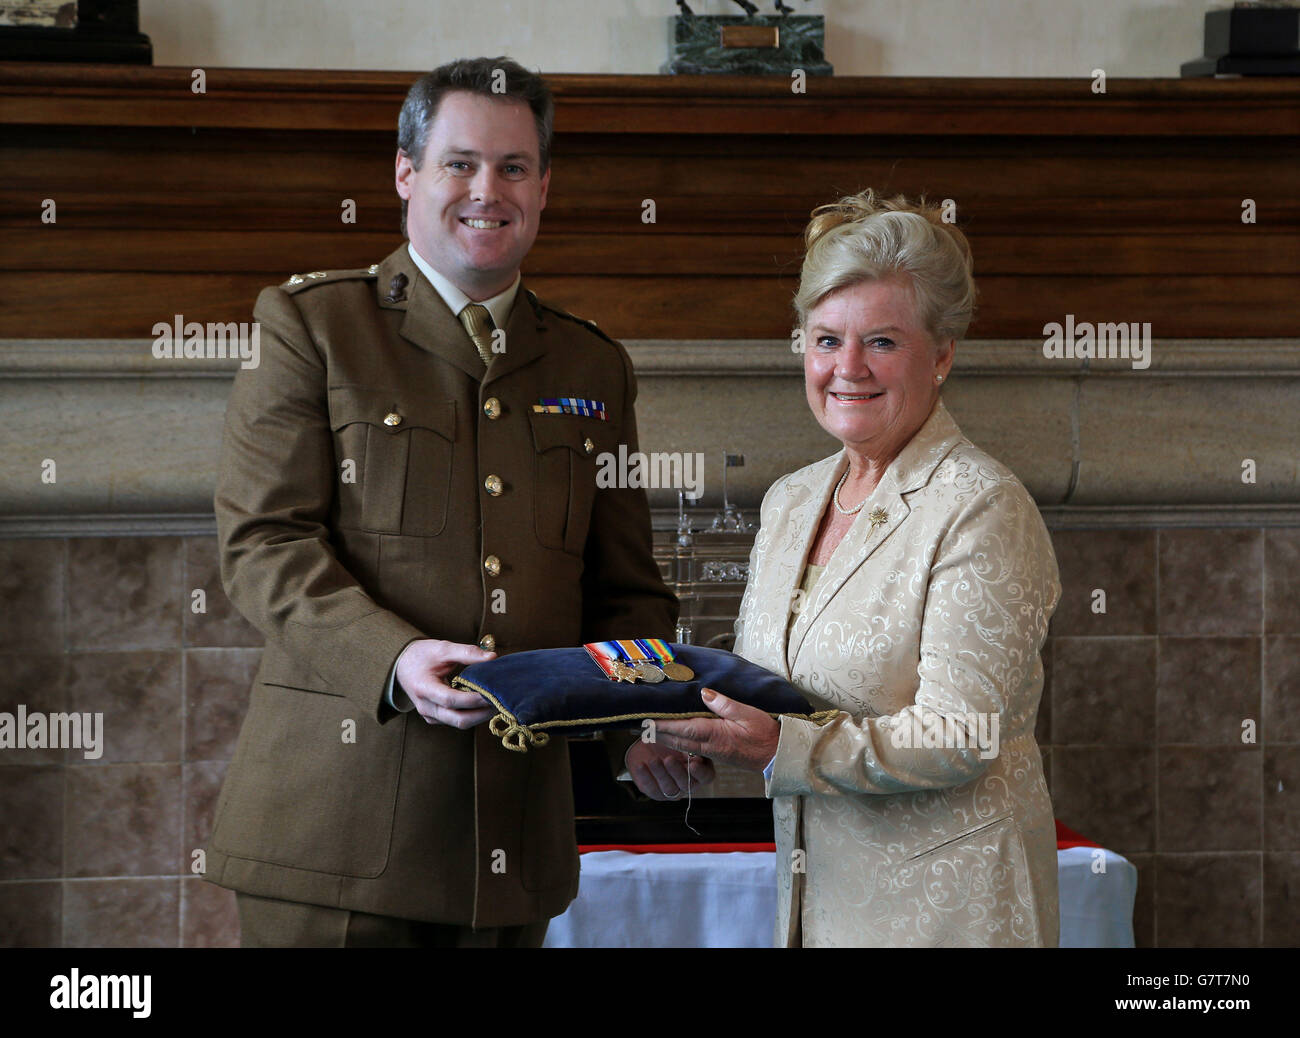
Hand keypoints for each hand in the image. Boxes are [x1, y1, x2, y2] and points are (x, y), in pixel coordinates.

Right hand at [394, 638, 495, 727]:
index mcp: (424, 688)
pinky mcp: (435, 717)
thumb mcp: (443, 648)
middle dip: (481, 713)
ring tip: (495, 702)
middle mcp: (425, 706)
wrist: (402, 665)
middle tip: (500, 702)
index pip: (451, 700)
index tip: (492, 692)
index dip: (473, 699)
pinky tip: (482, 704)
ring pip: (459, 723)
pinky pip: (455, 720)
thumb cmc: (422, 655)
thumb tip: (492, 657)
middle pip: (458, 719)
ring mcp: (429, 715)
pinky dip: (471, 714)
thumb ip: (467, 652)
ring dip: (478, 716)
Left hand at [625, 739, 715, 800]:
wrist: (649, 746)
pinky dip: (646, 777)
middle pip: (687, 784)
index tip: (693, 764)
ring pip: (670, 788)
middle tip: (668, 759)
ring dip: (661, 774)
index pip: (706, 776)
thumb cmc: (670, 741)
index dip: (700, 772)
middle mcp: (688, 783)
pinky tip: (641, 765)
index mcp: (700, 771)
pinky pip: (652, 789)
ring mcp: (673, 790)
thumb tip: (693, 744)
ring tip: (653, 760)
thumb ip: (688, 743)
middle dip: (677, 771)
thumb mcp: (680, 739)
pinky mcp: (656, 792)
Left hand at [654, 689, 780, 772]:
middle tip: (636, 723)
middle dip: (654, 732)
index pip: (681, 729)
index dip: (660, 725)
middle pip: (674, 739)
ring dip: (662, 737)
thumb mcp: (747, 713)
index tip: (644, 720)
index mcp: (714, 735)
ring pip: (679, 744)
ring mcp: (709, 750)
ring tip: (647, 727)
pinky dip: (675, 739)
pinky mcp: (713, 752)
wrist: (776, 756)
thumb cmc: (764, 734)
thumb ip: (724, 703)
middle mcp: (707, 745)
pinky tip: (670, 733)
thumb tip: (704, 693)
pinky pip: (688, 746)